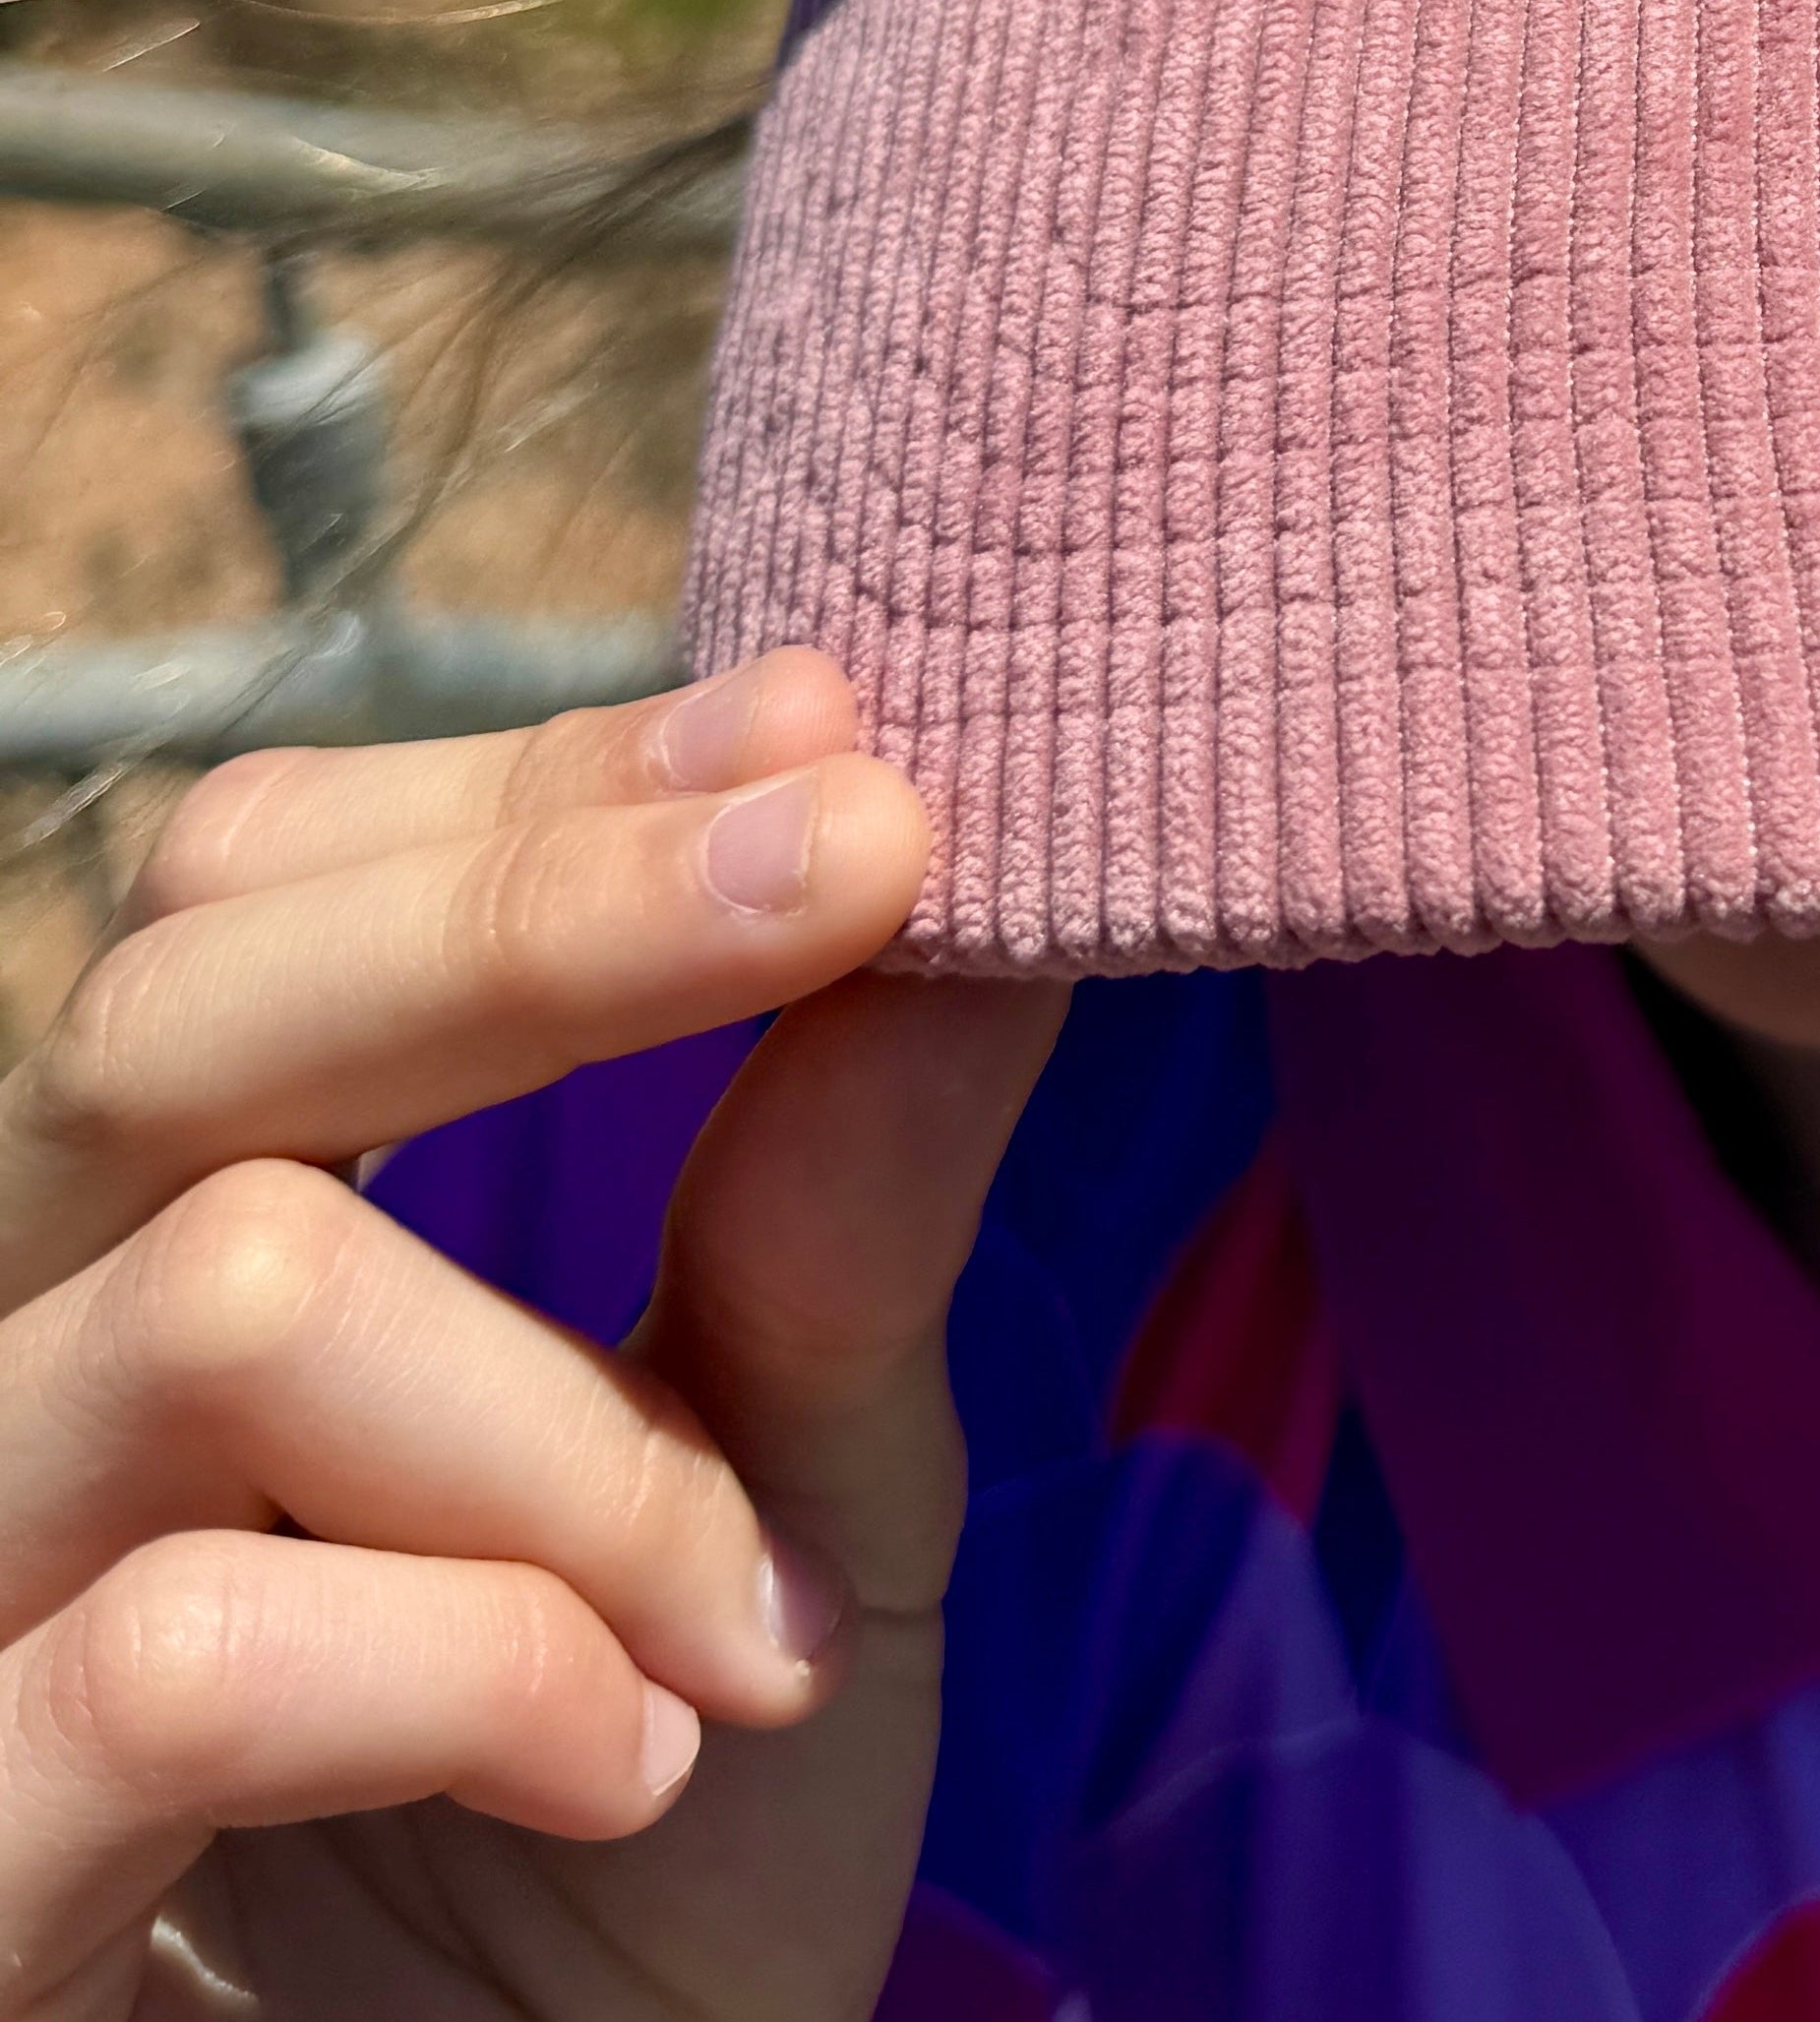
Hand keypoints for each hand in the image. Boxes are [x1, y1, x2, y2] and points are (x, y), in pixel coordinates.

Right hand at [0, 653, 1067, 2019]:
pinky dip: (480, 1665)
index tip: (836, 732)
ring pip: (220, 1288)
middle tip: (872, 870)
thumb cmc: (659, 1849)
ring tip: (737, 1616)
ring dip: (568, 1436)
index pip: (250, 892)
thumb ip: (840, 1208)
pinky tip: (629, 1758)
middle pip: (171, 1002)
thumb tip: (962, 872)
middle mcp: (8, 1390)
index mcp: (168, 1255)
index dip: (537, 784)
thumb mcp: (803, 1499)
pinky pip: (175, 1653)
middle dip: (552, 907)